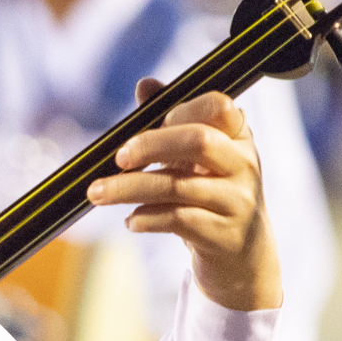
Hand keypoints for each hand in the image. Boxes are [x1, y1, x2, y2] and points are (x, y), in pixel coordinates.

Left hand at [86, 82, 283, 313]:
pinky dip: (146, 218)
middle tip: (117, 157)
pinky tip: (131, 220)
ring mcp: (237, 201)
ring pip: (178, 186)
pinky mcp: (223, 235)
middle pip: (198, 141)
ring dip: (128, 188)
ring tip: (98, 193)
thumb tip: (145, 85)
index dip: (179, 110)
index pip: (216, 106)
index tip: (144, 123)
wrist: (242, 256)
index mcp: (238, 136)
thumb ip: (172, 119)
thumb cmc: (211, 194)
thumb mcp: (197, 157)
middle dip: (151, 145)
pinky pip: (178, 220)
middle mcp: (244, 164)